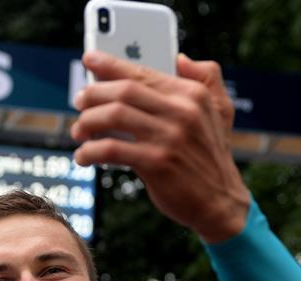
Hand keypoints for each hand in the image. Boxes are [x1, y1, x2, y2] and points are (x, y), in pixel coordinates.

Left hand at [71, 50, 250, 242]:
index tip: (89, 59)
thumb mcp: (221, 112)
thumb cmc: (211, 157)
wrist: (220, 202)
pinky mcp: (157, 163)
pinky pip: (112, 149)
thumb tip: (181, 58)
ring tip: (78, 132)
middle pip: (123, 91)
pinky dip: (90, 151)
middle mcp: (182, 112)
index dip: (111, 65)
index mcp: (192, 95)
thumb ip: (208, 78)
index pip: (143, 72)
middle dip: (93, 94)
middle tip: (78, 102)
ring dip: (87, 122)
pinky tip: (84, 156)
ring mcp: (169, 137)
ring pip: (114, 115)